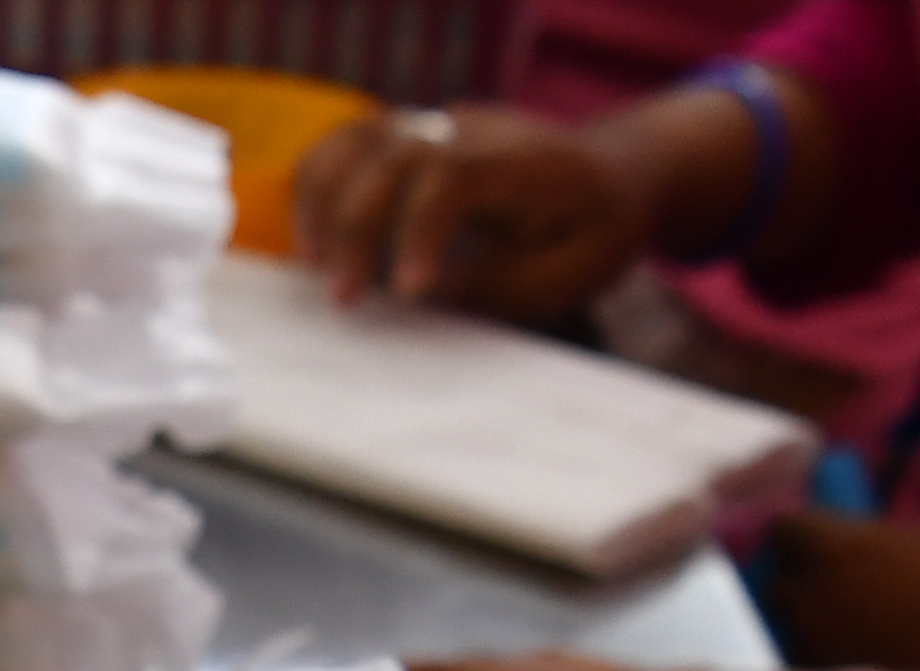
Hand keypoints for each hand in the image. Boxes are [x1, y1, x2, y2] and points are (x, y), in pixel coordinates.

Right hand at [289, 104, 657, 319]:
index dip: (420, 228)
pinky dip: (317, 186)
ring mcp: (437, 123)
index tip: (407, 291)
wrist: (606, 173)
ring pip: (358, 139)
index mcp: (524, 161)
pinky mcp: (410, 133)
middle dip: (358, 227)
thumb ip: (506, 282)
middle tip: (344, 299)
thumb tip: (432, 289)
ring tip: (317, 269)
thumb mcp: (572, 272)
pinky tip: (314, 243)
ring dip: (324, 203)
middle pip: (395, 155)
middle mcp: (473, 129)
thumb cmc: (590, 232)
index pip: (455, 174)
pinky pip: (346, 144)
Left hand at [749, 509, 919, 670]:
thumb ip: (892, 540)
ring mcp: (819, 651)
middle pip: (777, 584)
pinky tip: (866, 658)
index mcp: (840, 548)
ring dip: (812, 623)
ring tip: (857, 624)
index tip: (824, 536)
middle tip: (840, 581)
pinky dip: (829, 661)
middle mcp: (815, 600)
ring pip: (790, 631)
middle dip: (801, 579)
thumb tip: (873, 543)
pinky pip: (813, 669)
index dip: (804, 531)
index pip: (784, 530)